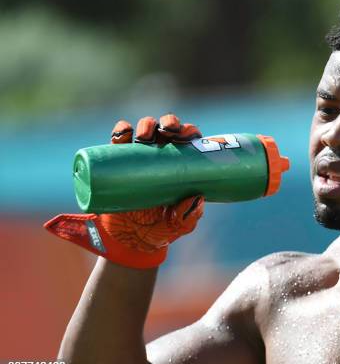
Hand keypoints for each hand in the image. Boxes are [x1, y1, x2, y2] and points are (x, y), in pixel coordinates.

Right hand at [44, 114, 204, 267]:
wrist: (129, 240)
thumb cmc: (160, 229)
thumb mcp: (179, 226)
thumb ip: (189, 216)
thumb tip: (197, 197)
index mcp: (182, 165)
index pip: (189, 140)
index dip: (189, 132)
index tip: (186, 137)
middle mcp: (163, 155)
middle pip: (168, 129)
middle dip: (169, 122)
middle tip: (167, 131)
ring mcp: (140, 156)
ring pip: (145, 129)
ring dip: (146, 124)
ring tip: (144, 136)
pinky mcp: (118, 161)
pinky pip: (118, 140)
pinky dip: (120, 131)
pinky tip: (123, 134)